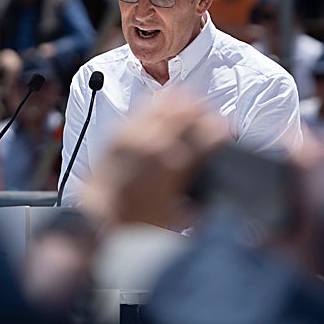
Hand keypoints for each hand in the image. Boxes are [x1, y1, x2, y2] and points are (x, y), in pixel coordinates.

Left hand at [81, 94, 229, 230]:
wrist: (97, 218)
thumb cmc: (135, 223)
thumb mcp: (177, 218)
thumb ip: (200, 205)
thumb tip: (213, 196)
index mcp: (175, 166)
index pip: (210, 133)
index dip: (224, 130)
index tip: (226, 133)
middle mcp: (156, 144)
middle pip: (191, 109)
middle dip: (205, 112)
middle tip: (209, 120)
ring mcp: (136, 135)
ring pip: (167, 101)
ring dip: (183, 102)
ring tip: (190, 108)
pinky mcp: (119, 132)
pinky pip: (144, 106)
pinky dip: (159, 104)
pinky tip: (165, 108)